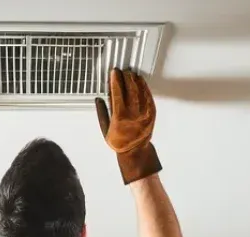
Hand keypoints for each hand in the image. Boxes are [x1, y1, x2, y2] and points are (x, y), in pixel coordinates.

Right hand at [94, 69, 160, 184]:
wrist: (135, 151)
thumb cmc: (119, 141)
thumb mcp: (105, 129)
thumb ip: (101, 113)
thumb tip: (98, 98)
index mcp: (120, 117)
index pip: (117, 93)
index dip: (115, 81)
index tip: (114, 72)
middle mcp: (133, 114)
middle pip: (130, 89)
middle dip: (126, 78)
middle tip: (123, 71)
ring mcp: (144, 113)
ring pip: (141, 91)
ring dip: (136, 80)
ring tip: (131, 73)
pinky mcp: (151, 113)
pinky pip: (149, 97)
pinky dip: (144, 87)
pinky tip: (141, 81)